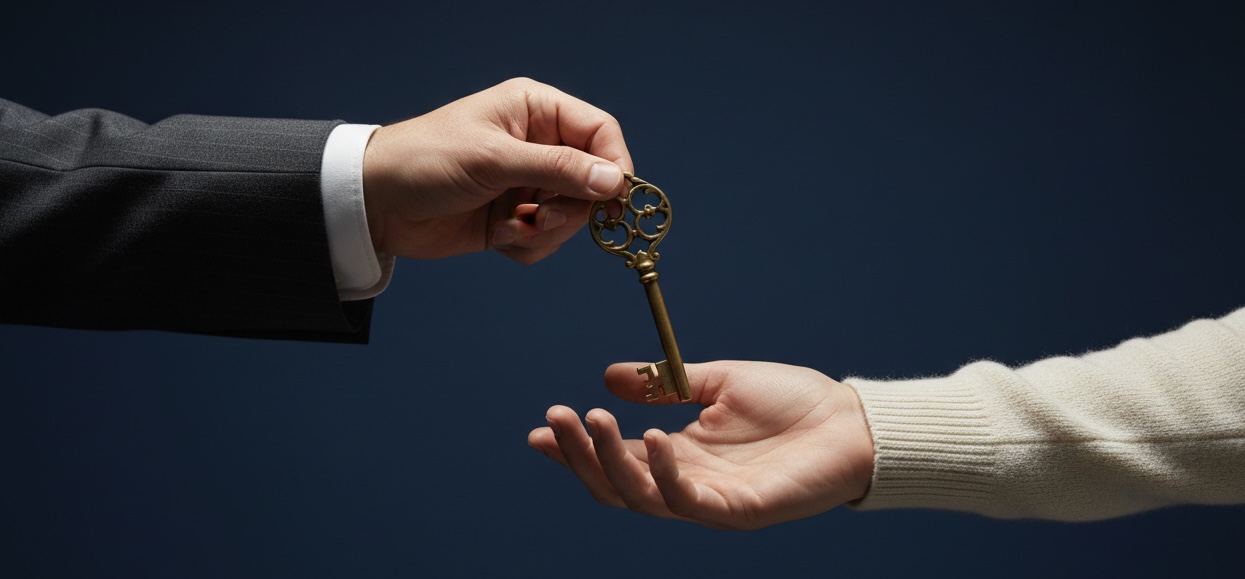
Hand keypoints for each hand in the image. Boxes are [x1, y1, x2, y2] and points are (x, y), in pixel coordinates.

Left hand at [360, 77, 632, 263]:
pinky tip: (498, 235)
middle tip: (541, 217)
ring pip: (572, 216)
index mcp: (536, 111)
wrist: (375, 204)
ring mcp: (527, 183)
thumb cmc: (426, 160)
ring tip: (512, 225)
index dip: (614, 166)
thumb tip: (614, 182)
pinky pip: (547, 240)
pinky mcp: (515, 218)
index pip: (600, 132)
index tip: (615, 200)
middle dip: (572, 208)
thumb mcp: (495, 160)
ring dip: (547, 230)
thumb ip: (559, 170)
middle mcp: (537, 145)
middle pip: (593, 181)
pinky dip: (527, 244)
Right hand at [528, 361, 875, 529]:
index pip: (616, 457)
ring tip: (590, 419)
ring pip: (641, 496)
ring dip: (610, 461)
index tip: (541, 425)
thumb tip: (609, 376)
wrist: (853, 420)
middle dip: (579, 454)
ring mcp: (711, 500)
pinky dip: (663, 471)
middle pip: (616, 483)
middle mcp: (688, 481)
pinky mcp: (738, 511)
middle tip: (554, 418)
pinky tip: (648, 436)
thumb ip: (664, 384)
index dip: (577, 448)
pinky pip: (688, 500)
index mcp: (681, 453)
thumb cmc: (794, 401)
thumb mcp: (718, 381)